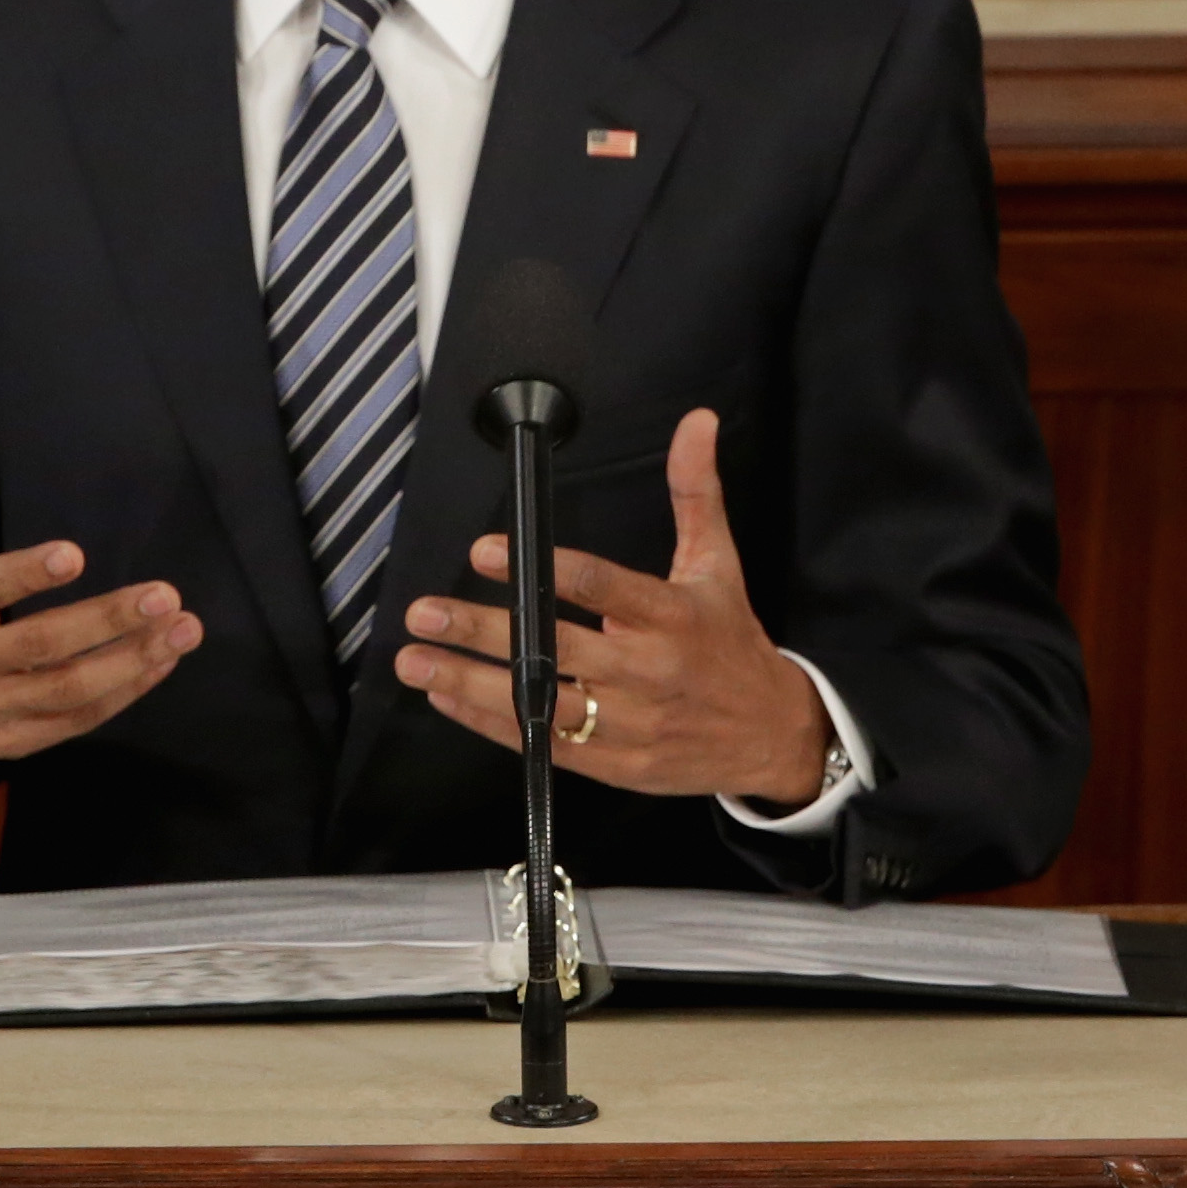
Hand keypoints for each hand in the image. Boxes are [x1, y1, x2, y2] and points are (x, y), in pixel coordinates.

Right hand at [0, 381, 200, 793]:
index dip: (25, 576)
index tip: (75, 554)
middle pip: (39, 647)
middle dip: (105, 621)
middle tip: (163, 594)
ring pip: (66, 691)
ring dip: (130, 661)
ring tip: (182, 628)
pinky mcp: (10, 742)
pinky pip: (73, 721)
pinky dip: (122, 694)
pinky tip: (160, 661)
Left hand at [393, 409, 830, 804]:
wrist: (771, 735)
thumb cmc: (731, 642)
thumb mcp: (718, 563)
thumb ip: (695, 491)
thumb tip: (696, 422)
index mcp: (668, 615)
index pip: (597, 586)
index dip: (540, 570)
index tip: (484, 551)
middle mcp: (646, 670)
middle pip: (553, 649)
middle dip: (481, 632)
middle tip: (424, 614)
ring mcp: (630, 723)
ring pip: (540, 704)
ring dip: (471, 684)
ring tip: (416, 662)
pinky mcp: (616, 765)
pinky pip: (546, 745)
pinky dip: (493, 724)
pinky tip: (449, 699)